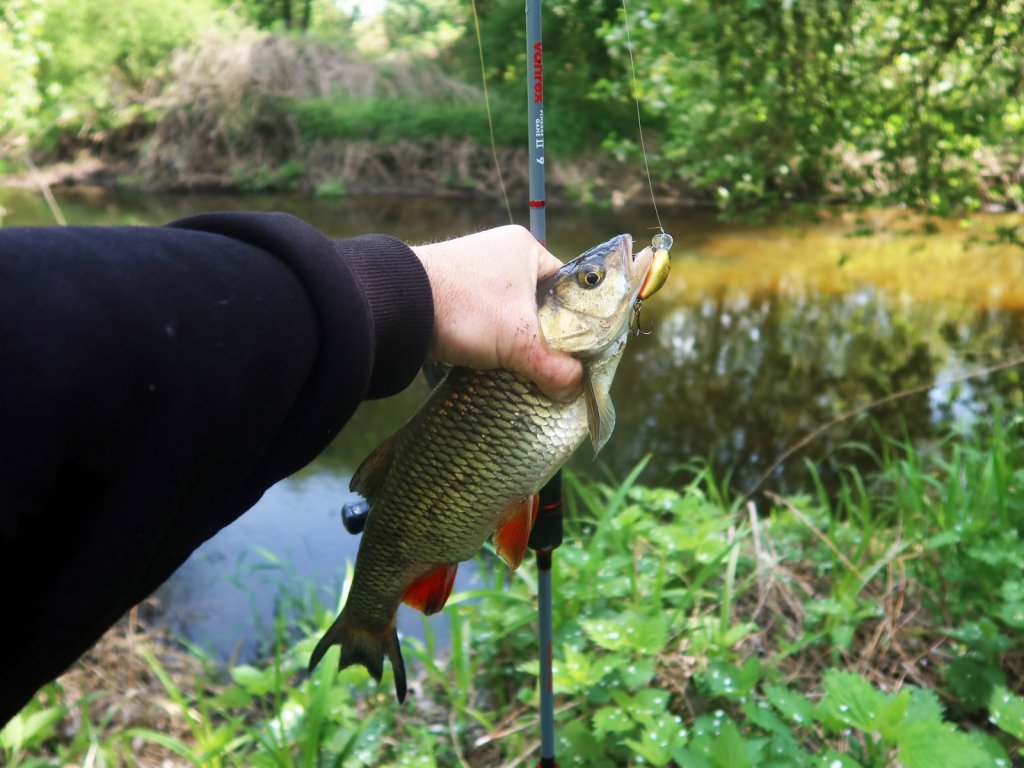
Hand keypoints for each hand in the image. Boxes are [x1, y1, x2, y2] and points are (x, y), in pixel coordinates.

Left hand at [411, 225, 582, 401]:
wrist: (398, 308)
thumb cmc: (466, 309)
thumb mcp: (520, 341)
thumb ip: (554, 367)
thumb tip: (573, 389)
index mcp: (525, 248)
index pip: (567, 289)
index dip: (576, 323)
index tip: (576, 354)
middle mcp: (501, 254)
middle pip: (539, 306)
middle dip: (544, 338)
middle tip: (550, 366)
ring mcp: (475, 274)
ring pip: (511, 317)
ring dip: (515, 343)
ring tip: (522, 369)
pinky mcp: (454, 295)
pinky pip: (486, 321)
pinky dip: (491, 342)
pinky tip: (494, 363)